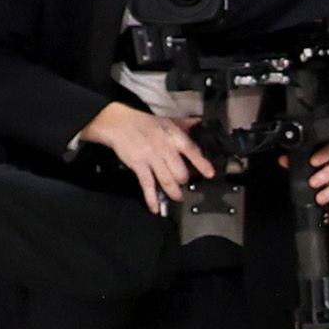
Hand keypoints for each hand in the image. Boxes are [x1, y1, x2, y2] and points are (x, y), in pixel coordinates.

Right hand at [78, 97, 211, 213]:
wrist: (118, 122)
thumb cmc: (144, 122)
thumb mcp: (166, 120)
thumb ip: (184, 124)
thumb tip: (199, 122)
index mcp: (173, 136)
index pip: (192, 151)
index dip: (202, 163)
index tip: (210, 174)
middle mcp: (165, 148)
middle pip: (181, 171)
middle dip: (184, 181)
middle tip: (184, 184)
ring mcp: (151, 158)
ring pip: (168, 180)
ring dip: (174, 192)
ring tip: (177, 198)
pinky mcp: (138, 165)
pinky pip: (148, 185)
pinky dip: (152, 198)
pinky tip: (155, 208)